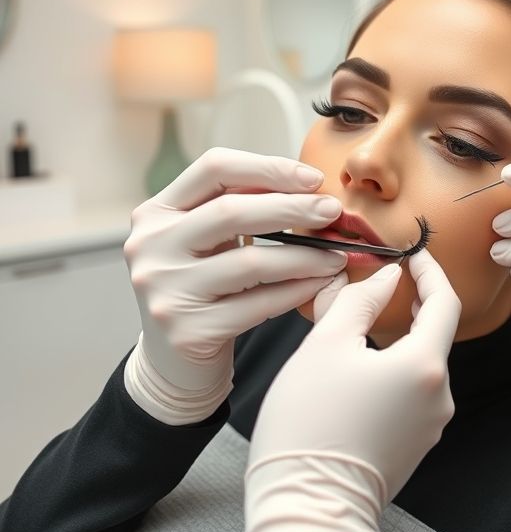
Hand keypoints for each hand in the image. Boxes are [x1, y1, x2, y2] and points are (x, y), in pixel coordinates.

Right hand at [123, 147, 346, 424]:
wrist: (174, 363)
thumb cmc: (205, 288)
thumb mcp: (210, 241)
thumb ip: (243, 209)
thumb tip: (311, 188)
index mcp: (157, 212)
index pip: (214, 168)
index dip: (268, 167)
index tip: (314, 179)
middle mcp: (151, 246)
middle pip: (231, 211)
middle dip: (292, 208)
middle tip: (332, 211)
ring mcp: (165, 290)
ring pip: (250, 263)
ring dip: (304, 256)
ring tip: (337, 255)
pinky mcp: (187, 331)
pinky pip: (258, 305)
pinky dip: (297, 291)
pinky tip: (322, 284)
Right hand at [244, 250, 460, 531]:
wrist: (305, 504)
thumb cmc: (309, 423)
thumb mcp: (327, 343)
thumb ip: (361, 299)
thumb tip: (387, 277)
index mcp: (425, 366)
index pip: (444, 301)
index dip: (430, 270)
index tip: (413, 253)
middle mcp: (439, 396)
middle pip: (434, 332)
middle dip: (413, 301)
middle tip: (387, 279)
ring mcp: (431, 423)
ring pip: (421, 362)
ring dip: (400, 335)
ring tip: (364, 321)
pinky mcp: (416, 442)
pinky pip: (414, 389)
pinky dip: (396, 365)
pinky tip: (364, 364)